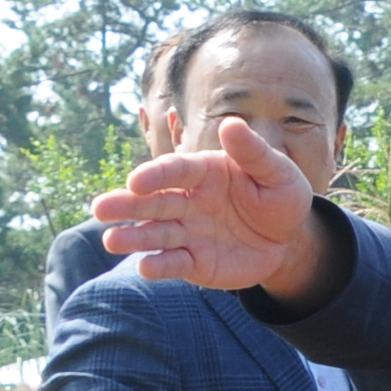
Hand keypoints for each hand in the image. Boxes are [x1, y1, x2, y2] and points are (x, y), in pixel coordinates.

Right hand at [97, 118, 335, 301]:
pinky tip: (145, 267)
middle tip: (100, 208)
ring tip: (110, 240)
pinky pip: (173, 263)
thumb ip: (253, 152)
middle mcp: (188, 201)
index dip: (155, 175)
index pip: (174, 171)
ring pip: (156, 234)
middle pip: (153, 202)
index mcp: (203, 172)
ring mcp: (188, 232)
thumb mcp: (277, 173)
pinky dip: (159, 266)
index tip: (136, 181)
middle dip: (126, 205)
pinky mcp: (194, 262)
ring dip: (133, 237)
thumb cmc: (281, 196)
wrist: (290, 239)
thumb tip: (231, 123)